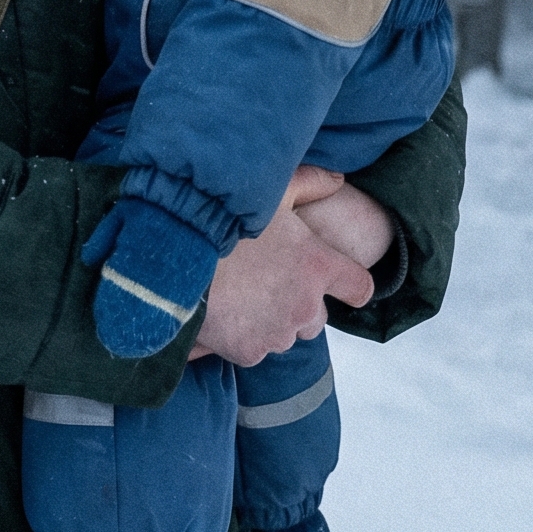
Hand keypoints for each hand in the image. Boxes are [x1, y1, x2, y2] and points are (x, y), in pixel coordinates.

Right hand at [188, 167, 374, 366]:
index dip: (349, 284)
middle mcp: (304, 305)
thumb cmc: (223, 218)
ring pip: (283, 334)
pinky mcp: (249, 352)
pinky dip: (239, 336)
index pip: (359, 287)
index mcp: (316, 266)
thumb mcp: (270, 191)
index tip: (337, 280)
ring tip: (238, 294)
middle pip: (316, 316)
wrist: (172, 255)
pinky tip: (219, 312)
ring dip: (269, 321)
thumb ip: (311, 184)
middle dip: (298, 304)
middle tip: (266, 281)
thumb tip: (338, 179)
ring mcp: (277, 333)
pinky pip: (253, 349)